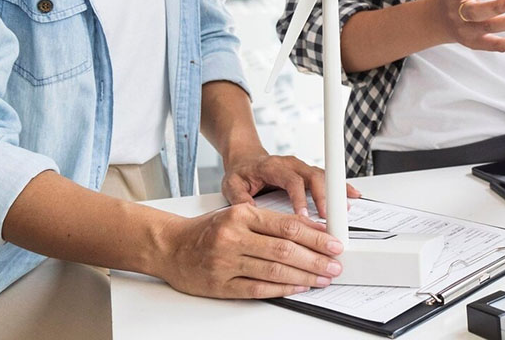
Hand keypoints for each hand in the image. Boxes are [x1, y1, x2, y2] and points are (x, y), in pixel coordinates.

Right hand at [154, 203, 343, 298]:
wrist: (170, 246)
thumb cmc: (208, 229)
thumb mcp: (239, 215)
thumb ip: (272, 222)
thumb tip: (311, 231)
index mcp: (242, 215)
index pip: (287, 226)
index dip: (316, 237)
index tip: (334, 243)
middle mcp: (233, 237)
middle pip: (284, 249)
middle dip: (316, 259)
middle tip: (334, 264)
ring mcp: (226, 263)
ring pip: (274, 271)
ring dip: (304, 276)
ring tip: (323, 278)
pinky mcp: (220, 285)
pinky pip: (257, 289)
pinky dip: (282, 289)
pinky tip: (298, 288)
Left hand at [221, 150, 360, 219]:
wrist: (245, 159)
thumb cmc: (240, 173)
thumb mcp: (231, 184)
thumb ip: (239, 198)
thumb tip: (251, 213)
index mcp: (273, 166)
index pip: (291, 180)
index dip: (299, 198)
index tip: (303, 216)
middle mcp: (291, 164)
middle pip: (313, 176)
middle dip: (323, 196)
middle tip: (328, 216)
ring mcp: (302, 167)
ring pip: (323, 176)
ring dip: (336, 191)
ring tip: (347, 207)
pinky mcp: (308, 173)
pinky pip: (327, 178)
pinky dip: (340, 186)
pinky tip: (352, 195)